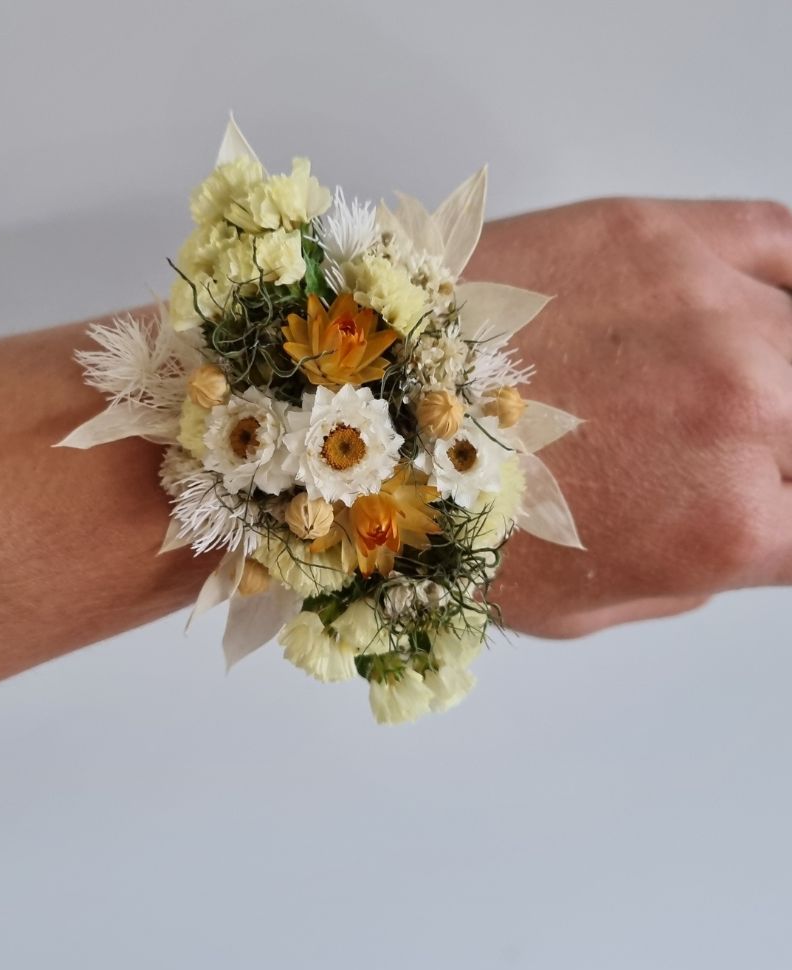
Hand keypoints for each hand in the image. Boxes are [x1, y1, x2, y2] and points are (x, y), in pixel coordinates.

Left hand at [464, 198, 791, 636]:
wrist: (352, 413)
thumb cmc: (442, 520)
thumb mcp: (583, 606)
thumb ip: (696, 569)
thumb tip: (749, 528)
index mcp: (723, 525)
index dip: (788, 520)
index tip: (768, 507)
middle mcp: (737, 409)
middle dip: (776, 452)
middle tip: (719, 453)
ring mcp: (702, 308)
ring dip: (778, 372)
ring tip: (716, 390)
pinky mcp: (654, 233)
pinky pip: (780, 238)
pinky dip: (786, 278)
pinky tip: (754, 309)